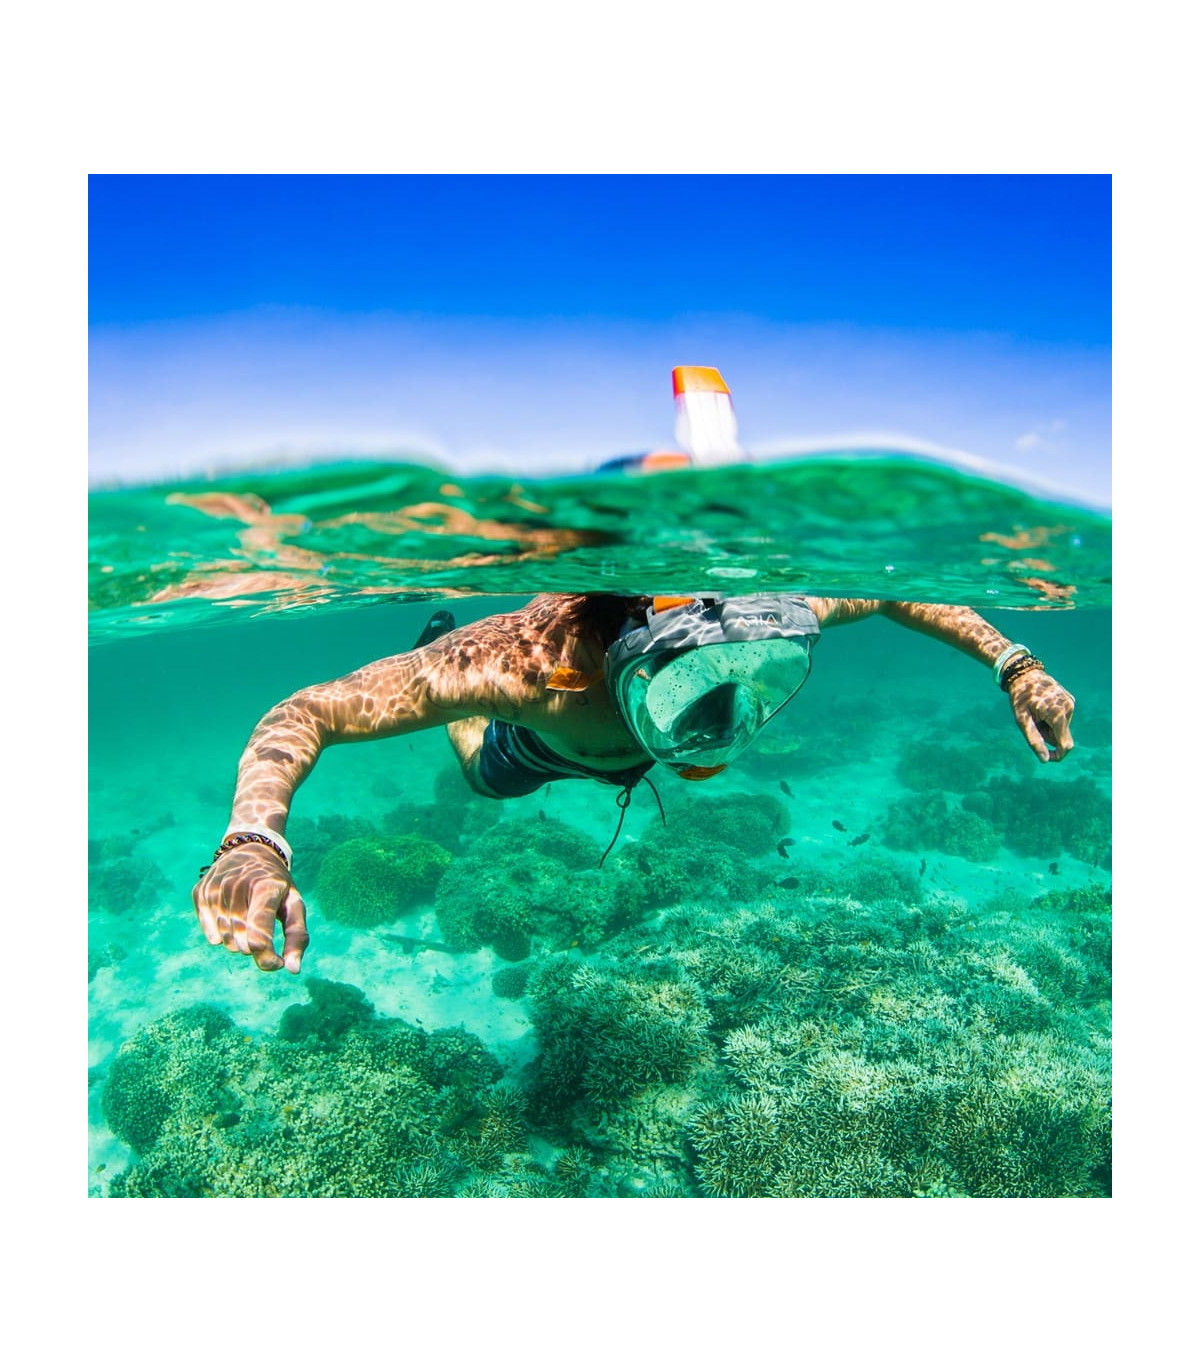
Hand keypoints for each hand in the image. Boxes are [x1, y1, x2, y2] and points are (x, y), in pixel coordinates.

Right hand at [193, 844, 308, 972]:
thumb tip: (293, 970)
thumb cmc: (277, 884)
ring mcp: (214, 889)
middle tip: (262, 925)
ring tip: (248, 918)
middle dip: (256, 946)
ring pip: (225, 942)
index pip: (259, 937)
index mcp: (265, 889)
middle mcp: (236, 887)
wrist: (251, 849)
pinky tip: (232, 916)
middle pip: (242, 944)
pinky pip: (210, 935)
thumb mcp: (294, 904)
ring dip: (240, 940)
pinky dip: (223, 935)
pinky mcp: (200, 893)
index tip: (277, 961)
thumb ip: (297, 937)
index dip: (267, 958)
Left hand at [1008, 669, 1074, 762]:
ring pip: (1061, 727)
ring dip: (1048, 727)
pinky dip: (1052, 719)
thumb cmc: (1020, 697)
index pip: (1065, 745)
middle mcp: (1068, 708)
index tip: (1047, 758)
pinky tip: (1042, 707)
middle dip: (1047, 736)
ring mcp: (1070, 703)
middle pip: (1061, 736)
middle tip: (1032, 723)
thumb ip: (1034, 740)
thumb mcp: (1022, 720)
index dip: (1058, 755)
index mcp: (1057, 714)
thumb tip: (1045, 760)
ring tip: (1036, 713)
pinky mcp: (1069, 700)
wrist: (1024, 674)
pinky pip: (1062, 718)